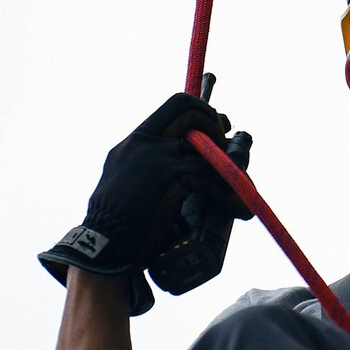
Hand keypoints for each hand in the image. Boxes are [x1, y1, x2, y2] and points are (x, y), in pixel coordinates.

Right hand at [39, 94, 249, 315]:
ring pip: (206, 149)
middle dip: (214, 122)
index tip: (216, 125)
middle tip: (226, 143)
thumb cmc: (117, 222)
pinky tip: (238, 209)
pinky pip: (210, 176)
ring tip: (244, 186)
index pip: (173, 105)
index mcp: (135, 140)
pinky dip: (228, 194)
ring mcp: (158, 157)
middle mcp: (145, 142)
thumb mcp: (125, 180)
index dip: (201, 111)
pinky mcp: (171, 177)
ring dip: (231, 167)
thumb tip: (180, 163)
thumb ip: (146, 165)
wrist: (105, 244)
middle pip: (189, 109)